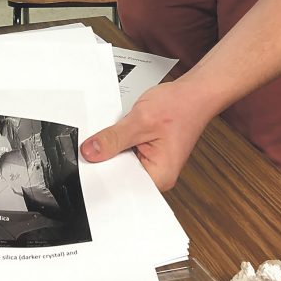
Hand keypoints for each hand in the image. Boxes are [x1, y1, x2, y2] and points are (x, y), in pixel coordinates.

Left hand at [80, 81, 210, 189]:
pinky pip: (126, 154)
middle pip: (120, 176)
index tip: (86, 164)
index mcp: (160, 175)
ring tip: (113, 136)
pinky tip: (120, 134)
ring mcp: (153, 165)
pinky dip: (119, 144)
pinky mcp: (148, 154)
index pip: (122, 186)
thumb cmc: (180, 106)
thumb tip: (91, 151)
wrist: (194, 93)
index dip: (102, 175)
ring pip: (121, 164)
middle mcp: (158, 175)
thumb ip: (113, 138)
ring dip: (113, 150)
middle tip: (94, 147)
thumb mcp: (141, 120)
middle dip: (106, 160)